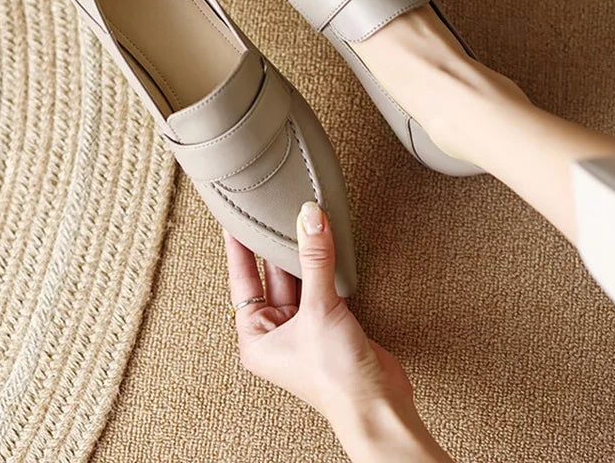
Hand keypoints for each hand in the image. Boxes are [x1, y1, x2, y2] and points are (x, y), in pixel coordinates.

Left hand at [223, 202, 453, 462]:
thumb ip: (316, 259)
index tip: (236, 219)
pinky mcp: (330, 323)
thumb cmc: (335, 378)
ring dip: (304, 253)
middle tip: (276, 209)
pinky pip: (322, 284)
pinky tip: (327, 243)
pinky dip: (326, 265)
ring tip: (303, 218)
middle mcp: (276, 331)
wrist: (378, 405)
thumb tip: (310, 218)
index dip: (239, 248)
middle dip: (277, 245)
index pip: (242, 280)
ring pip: (299, 278)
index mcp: (255, 336)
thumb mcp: (319, 309)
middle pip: (272, 275)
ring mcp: (304, 327)